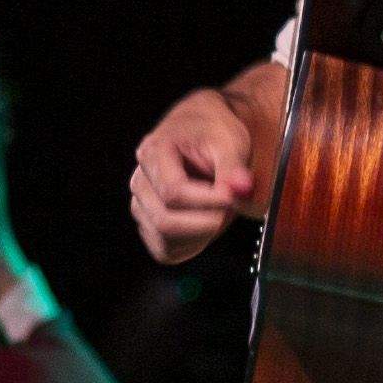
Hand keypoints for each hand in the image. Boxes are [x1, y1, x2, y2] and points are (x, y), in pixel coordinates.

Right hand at [130, 79, 271, 260]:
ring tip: (219, 213)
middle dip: (205, 222)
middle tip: (230, 208)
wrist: (202, 131)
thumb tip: (242, 189)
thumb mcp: (229, 141)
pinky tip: (206, 227)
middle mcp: (141, 180)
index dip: (207, 201)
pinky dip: (190, 246)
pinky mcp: (149, 223)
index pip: (173, 192)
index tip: (232, 198)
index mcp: (153, 153)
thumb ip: (234, 168)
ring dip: (199, 234)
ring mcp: (141, 204)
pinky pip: (164, 250)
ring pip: (164, 238)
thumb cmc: (212, 133)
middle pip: (165, 220)